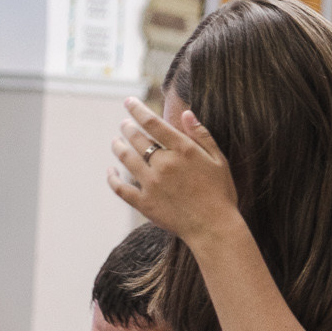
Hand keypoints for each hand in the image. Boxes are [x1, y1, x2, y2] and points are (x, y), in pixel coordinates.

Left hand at [106, 98, 239, 243]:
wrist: (215, 228)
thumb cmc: (221, 194)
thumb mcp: (219, 161)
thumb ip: (202, 136)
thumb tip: (186, 113)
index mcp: (183, 151)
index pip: (152, 123)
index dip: (137, 109)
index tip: (128, 102)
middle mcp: (164, 164)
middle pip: (136, 138)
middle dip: (127, 127)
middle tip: (124, 124)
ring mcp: (151, 183)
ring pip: (125, 158)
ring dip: (117, 146)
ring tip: (115, 142)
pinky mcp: (144, 202)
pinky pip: (120, 187)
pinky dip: (112, 177)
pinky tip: (111, 171)